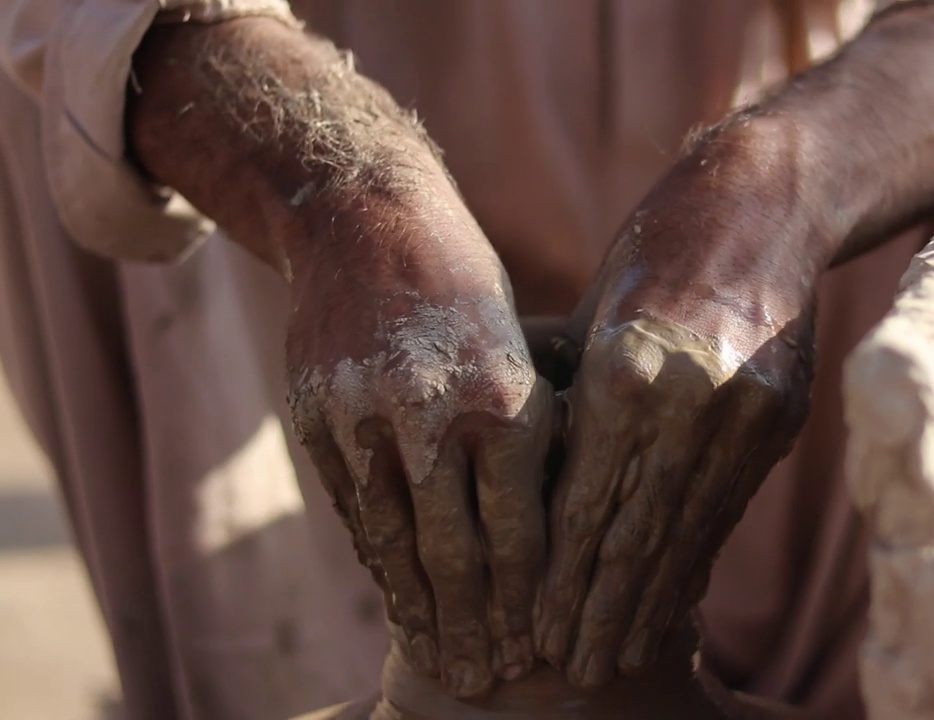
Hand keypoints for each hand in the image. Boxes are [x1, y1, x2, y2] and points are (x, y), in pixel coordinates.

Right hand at [286, 202, 553, 698]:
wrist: (369, 223)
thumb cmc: (473, 293)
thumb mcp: (525, 353)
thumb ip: (532, 441)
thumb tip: (552, 536)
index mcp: (507, 401)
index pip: (518, 533)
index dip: (525, 602)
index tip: (531, 650)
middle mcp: (434, 416)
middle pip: (455, 553)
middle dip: (473, 626)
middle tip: (483, 681)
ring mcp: (365, 419)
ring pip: (394, 541)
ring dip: (418, 610)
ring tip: (437, 656)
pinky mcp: (318, 418)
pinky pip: (352, 509)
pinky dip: (376, 558)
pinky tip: (394, 593)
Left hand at [534, 119, 819, 685]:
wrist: (763, 201)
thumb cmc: (652, 250)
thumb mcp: (595, 318)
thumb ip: (577, 408)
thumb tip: (547, 501)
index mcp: (625, 369)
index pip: (586, 504)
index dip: (562, 579)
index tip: (538, 634)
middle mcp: (689, 397)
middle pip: (636, 532)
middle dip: (600, 609)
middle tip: (573, 671)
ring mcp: (744, 410)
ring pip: (685, 528)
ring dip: (649, 600)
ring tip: (617, 654)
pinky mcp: (780, 415)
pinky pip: (726, 502)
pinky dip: (695, 554)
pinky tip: (673, 598)